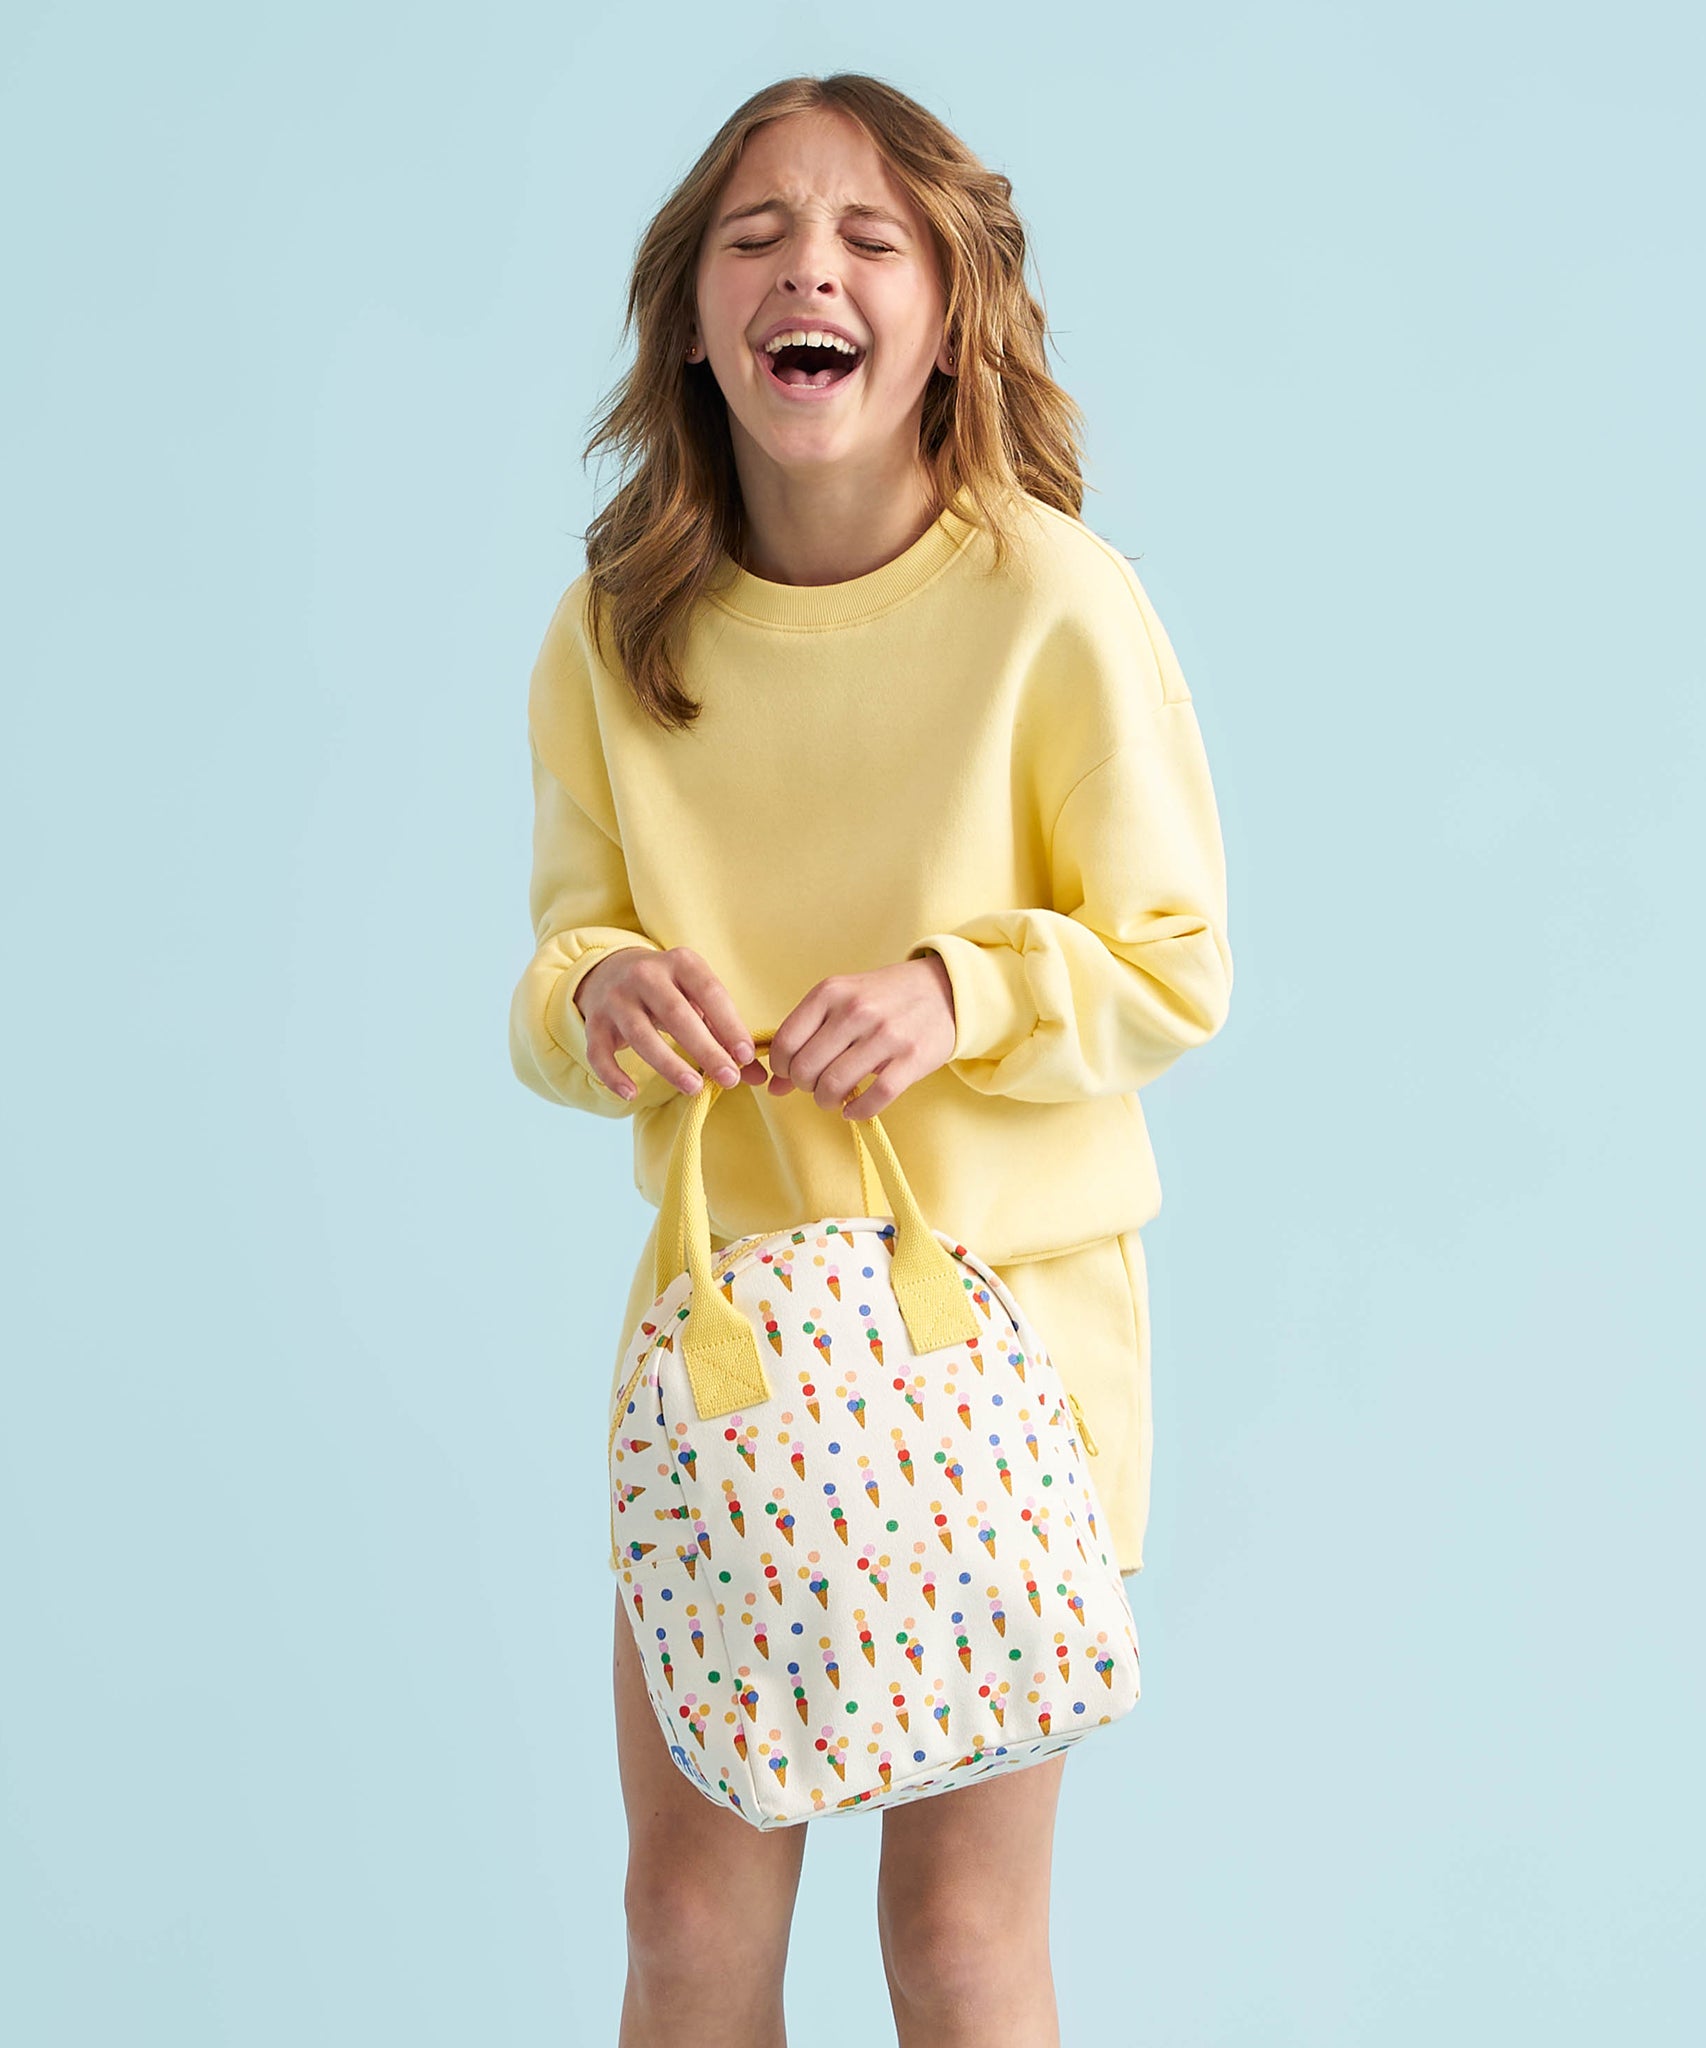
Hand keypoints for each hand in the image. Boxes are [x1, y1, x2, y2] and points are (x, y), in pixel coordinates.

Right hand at [572, 946, 767, 1101]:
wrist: (610, 971)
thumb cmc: (669, 991)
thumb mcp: (697, 997)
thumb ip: (725, 1033)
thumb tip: (758, 1076)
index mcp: (680, 962)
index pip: (710, 992)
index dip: (729, 1025)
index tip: (746, 1056)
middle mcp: (645, 975)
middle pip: (676, 1014)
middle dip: (705, 1049)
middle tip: (729, 1079)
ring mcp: (616, 998)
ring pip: (640, 1035)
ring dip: (669, 1064)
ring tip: (694, 1088)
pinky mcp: (594, 1022)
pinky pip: (600, 1053)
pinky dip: (613, 1075)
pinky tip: (631, 1094)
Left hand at [763, 955, 957, 1118]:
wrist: (944, 989)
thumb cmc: (883, 998)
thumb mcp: (840, 1002)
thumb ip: (805, 1037)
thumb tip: (774, 1086)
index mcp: (831, 992)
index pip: (785, 1043)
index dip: (782, 1068)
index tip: (792, 1072)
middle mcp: (856, 1010)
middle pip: (806, 1069)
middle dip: (805, 1086)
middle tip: (816, 1085)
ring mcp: (885, 1035)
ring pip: (834, 1085)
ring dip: (827, 1101)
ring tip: (834, 1097)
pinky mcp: (911, 1058)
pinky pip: (874, 1097)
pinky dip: (857, 1110)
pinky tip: (853, 1108)